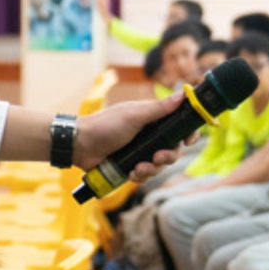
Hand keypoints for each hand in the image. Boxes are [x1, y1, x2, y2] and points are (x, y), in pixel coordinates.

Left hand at [73, 92, 187, 176]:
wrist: (80, 145)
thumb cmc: (105, 125)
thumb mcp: (134, 115)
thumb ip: (159, 108)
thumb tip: (183, 94)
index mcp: (151, 119)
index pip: (178, 126)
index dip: (187, 133)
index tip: (189, 140)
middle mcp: (148, 135)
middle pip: (172, 149)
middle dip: (168, 156)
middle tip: (158, 157)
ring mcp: (139, 151)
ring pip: (159, 165)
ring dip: (152, 168)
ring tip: (139, 167)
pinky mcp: (130, 165)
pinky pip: (145, 174)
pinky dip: (140, 175)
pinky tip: (131, 173)